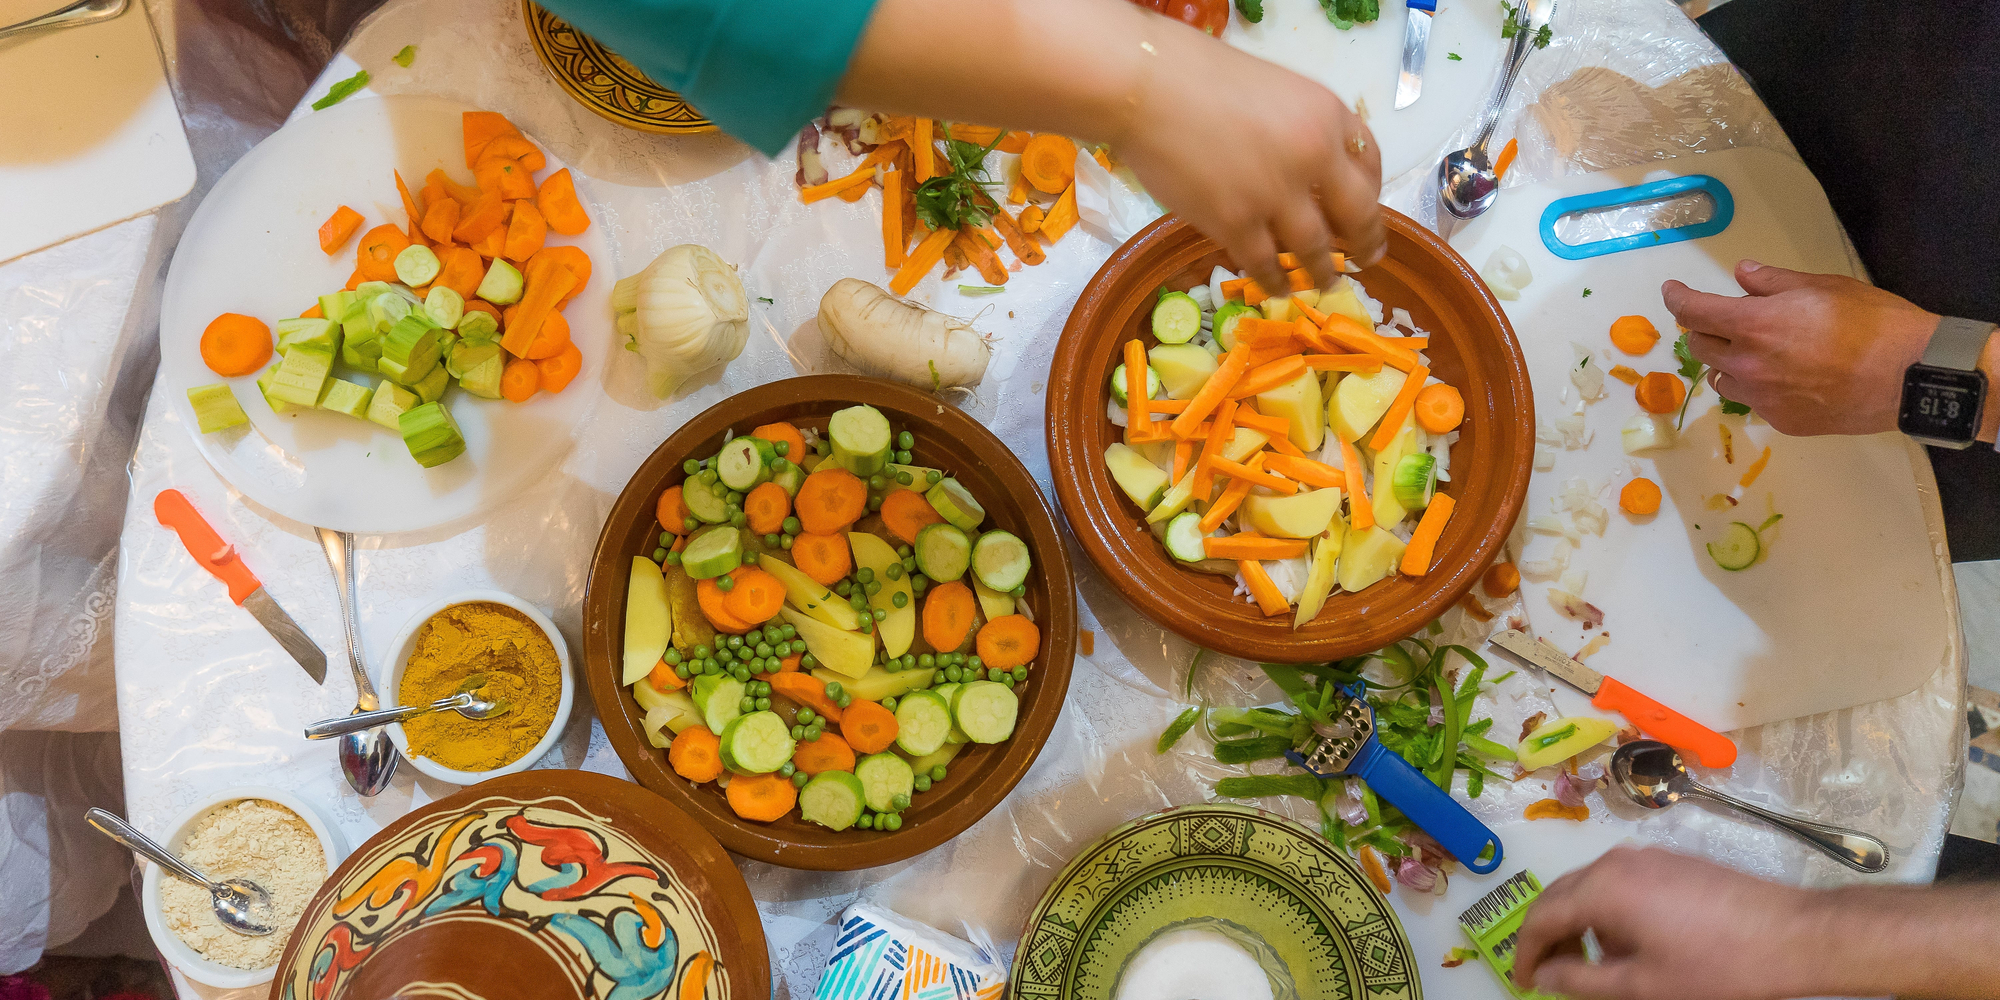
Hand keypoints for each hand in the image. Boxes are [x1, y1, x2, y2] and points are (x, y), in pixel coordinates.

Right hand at [1112, 19, 1386, 291]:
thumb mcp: (1275, 90)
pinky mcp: (1235, 223)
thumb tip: (1308, 168)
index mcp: (1328, 114)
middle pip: (1358, 213)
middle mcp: (1314, 156)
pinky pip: (1266, 263)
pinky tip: (1278, 288)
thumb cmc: (1200, 76)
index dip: (1372, 191)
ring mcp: (1275, 194)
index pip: (1369, 161)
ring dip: (1323, 271)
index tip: (1366, 208)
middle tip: (1367, 260)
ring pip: (1315, 248)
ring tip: (1326, 284)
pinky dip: (1275, 280)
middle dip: (1366, 242)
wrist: (1148, 87)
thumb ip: (1300, 127)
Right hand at [1512, 847, 1820, 999]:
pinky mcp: (1672, 862)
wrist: (1794, 936)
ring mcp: (1647, 857)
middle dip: (1550, 936)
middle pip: (1562, 896)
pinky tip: (1630, 944)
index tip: (1524, 982)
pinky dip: (1609, 912)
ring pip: (1591, 888)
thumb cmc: (1717, 966)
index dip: (1526, 953)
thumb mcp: (1643, 985)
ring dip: (1581, 924)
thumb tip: (1546, 974)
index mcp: (1602, 887)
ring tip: (1594, 966)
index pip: (1541, 917)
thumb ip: (1582, 980)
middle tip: (1550, 975)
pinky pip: (1621, 883)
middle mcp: (1617, 861)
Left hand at [1661, 261, 1936, 435]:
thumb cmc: (1872, 322)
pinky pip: (1751, 401)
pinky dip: (1755, 385)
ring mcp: (1762, 398)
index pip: (1693, 311)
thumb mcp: (1822, 286)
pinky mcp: (1780, 421)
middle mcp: (1747, 365)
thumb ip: (1773, 282)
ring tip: (1754, 349)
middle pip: (1701, 346)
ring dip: (1727, 360)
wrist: (1910, 376)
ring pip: (1720, 377)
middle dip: (1706, 327)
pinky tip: (1782, 377)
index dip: (1677, 297)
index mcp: (1753, 325)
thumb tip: (1741, 274)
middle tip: (1727, 317)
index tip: (1672, 290)